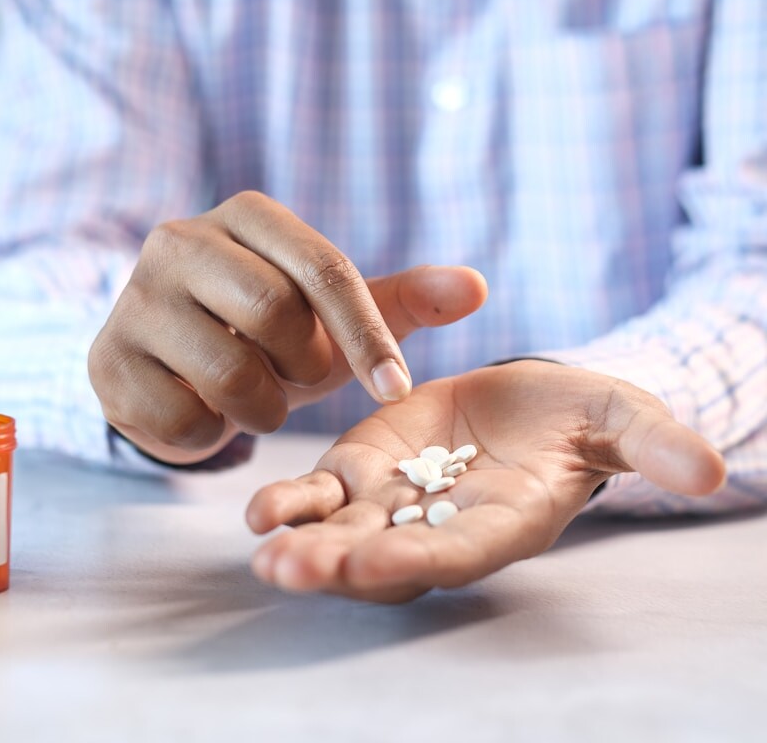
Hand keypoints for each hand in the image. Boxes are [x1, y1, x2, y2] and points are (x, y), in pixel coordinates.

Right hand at [88, 191, 486, 463]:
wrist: (180, 362)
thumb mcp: (338, 314)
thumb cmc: (272, 332)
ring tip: (254, 393)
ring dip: (263, 406)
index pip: (325, 269)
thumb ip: (405, 299)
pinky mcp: (106, 360)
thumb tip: (477, 287)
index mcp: (247, 215)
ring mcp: (133, 299)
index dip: (368, 336)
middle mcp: (180, 240)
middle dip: (304, 368)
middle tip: (295, 376)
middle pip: (275, 317)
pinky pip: (184, 418)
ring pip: (230, 374)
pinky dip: (214, 433)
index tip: (397, 391)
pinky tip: (206, 410)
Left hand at [246, 360, 725, 602]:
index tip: (379, 564)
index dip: (422, 560)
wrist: (526, 402)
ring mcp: (396, 500)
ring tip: (265, 550)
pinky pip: (324, 493)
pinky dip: (294, 502)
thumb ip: (651, 445)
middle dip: (342, 567)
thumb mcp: (619, 416)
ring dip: (304, 543)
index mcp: (501, 522)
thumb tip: (712, 470)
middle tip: (293, 569)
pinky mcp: (365, 467)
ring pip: (344, 533)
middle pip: (387, 557)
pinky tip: (258, 510)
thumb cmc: (580, 416)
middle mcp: (441, 525)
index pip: (460, 553)